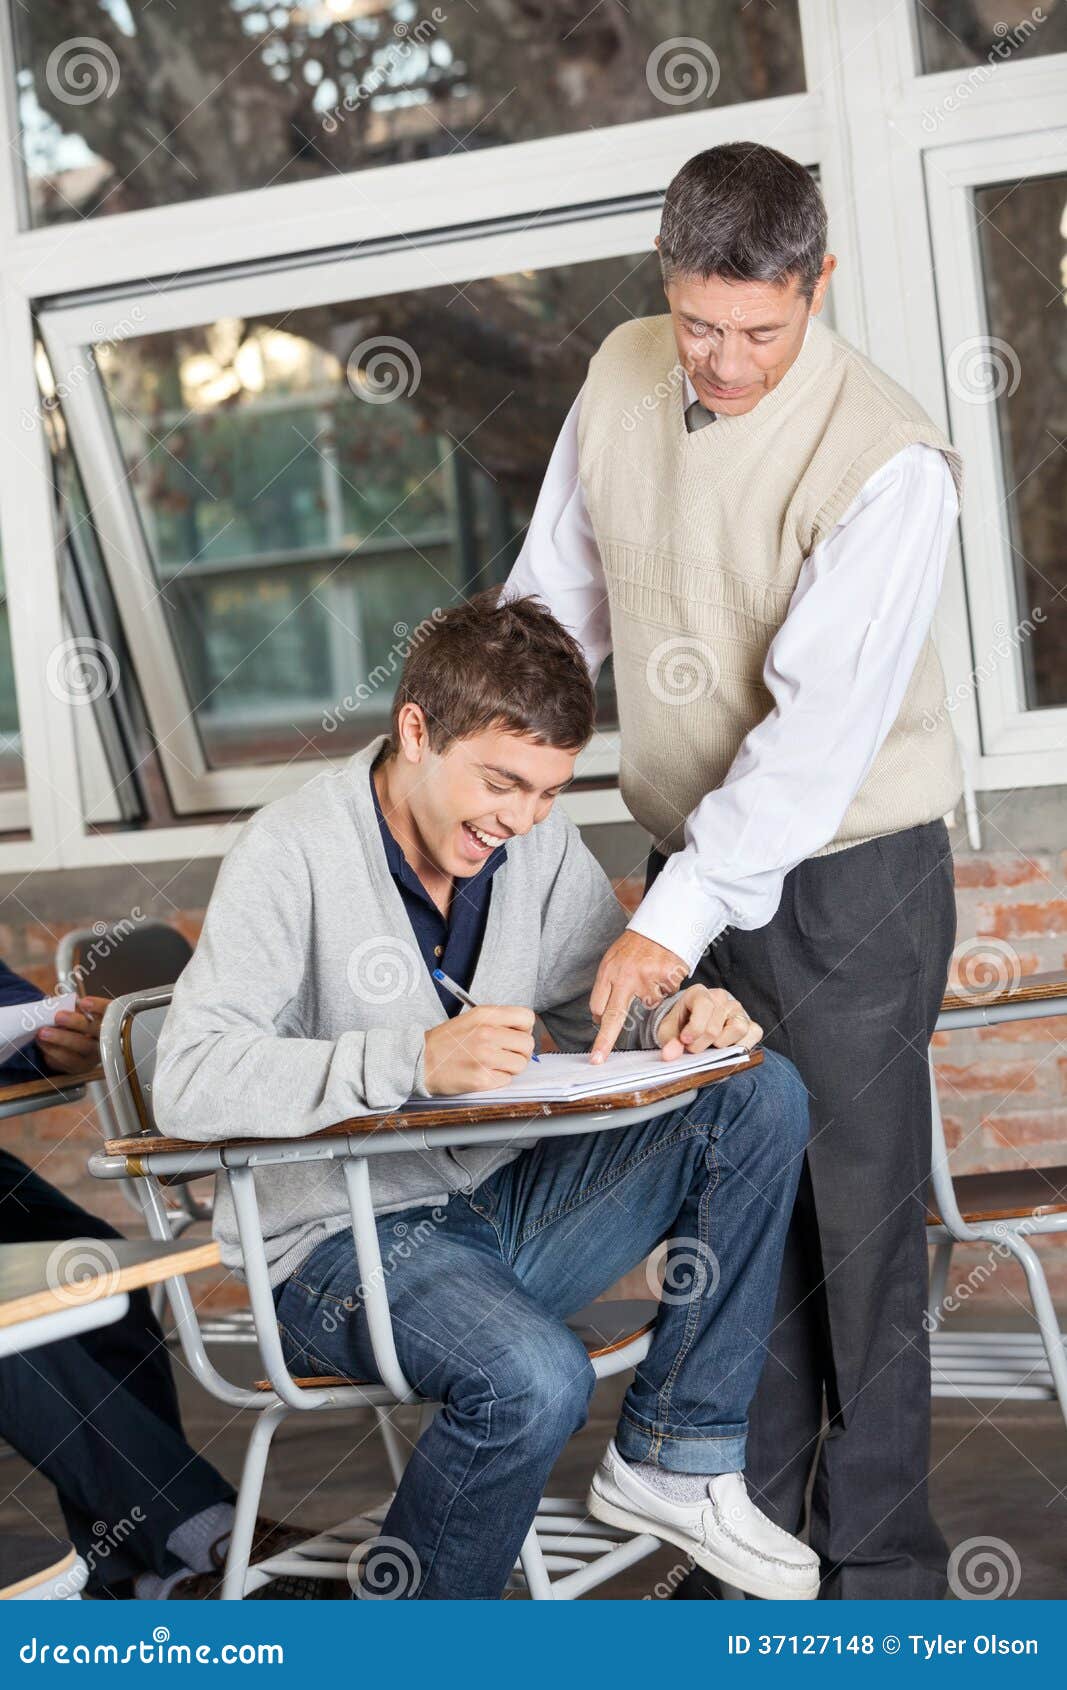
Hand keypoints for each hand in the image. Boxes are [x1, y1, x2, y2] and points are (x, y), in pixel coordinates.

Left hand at [35, 995, 108, 1075]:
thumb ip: (74, 1008)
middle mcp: (106, 1041)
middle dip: (75, 1023)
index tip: (83, 1002)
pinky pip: (66, 1063)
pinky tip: (42, 1044)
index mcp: (109, 1021)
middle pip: (95, 1032)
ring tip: (42, 1033)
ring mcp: (93, 1057)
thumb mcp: (80, 1013)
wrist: (79, 1049)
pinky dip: (52, 1053)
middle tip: (58, 1016)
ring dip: (59, 1040)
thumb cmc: (79, 1025)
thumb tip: (59, 1003)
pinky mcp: (79, 1068)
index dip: (98, 1007)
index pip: (109, 1011)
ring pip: (81, 1049)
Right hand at [424, 1005, 536, 1095]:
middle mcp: (487, 1034)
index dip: (525, 1028)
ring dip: (510, 1067)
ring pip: (520, 1064)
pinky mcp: (482, 1079)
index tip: (516, 1035)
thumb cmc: (446, 1041)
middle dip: (520, 1051)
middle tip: (505, 1054)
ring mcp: (485, 1057)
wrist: (420, 1061)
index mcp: (486, 1015)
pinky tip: (483, 1073)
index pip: (527, 1017)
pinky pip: (506, 1080)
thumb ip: (498, 1021)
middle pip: (527, 1044)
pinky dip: (498, 1079)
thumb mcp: (471, 1019)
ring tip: (493, 1064)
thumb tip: (525, 1032)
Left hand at [589, 931, 687, 1063]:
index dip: (600, 1023)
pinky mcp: (667, 978)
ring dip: (652, 994)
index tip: (595, 1046)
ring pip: (649, 1004)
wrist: (663, 923)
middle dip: (604, 1041)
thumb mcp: (614, 958)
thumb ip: (608, 985)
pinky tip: (664, 971)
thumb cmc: (637, 944)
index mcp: (609, 971)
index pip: (598, 1006)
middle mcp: (625, 976)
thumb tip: (600, 1016)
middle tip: (598, 1060)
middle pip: (613, 1016)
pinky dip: (666, 986)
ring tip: (652, 972)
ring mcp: (647, 978)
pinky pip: (665, 994)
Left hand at [654, 985, 761, 1061]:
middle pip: (715, 1027)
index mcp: (699, 993)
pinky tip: (726, 1049)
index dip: (695, 1027)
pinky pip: (753, 1034)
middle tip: (692, 1048)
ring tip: (709, 1047)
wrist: (691, 1029)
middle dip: (701, 1044)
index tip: (685, 1040)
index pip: (704, 1006)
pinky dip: (741, 1046)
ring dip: (721, 1044)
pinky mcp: (750, 1024)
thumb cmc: (680, 1027)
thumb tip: (670, 1055)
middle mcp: (721, 998)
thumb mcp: (668, 1032)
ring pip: (738, 1029)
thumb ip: (670, 1042)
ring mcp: (737, 1011)